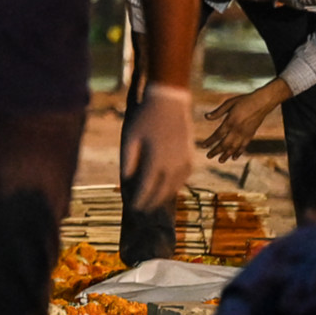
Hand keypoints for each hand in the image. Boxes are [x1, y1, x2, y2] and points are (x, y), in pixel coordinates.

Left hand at [122, 82, 192, 211]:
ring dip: (163, 197)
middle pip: (161, 192)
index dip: (139, 200)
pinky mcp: (190, 157)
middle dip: (151, 203)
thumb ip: (128, 163)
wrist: (170, 101)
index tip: (132, 209)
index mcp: (156, 162)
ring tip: (152, 204)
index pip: (146, 189)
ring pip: (174, 187)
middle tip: (141, 212)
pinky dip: (173, 187)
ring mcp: (185, 162)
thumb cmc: (144, 118)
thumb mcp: (129, 139)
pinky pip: (182, 178)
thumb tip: (125, 182)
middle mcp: (173, 165)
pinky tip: (166, 189)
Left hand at [199, 81, 287, 162]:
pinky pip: (244, 146)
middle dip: (216, 151)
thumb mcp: (229, 103)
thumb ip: (218, 112)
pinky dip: (239, 152)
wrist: (263, 102)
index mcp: (230, 121)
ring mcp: (245, 133)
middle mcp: (237, 130)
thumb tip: (206, 117)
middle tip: (208, 156)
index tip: (203, 146)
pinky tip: (234, 158)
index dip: (210, 141)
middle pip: (225, 144)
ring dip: (227, 155)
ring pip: (235, 147)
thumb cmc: (244, 100)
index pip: (218, 134)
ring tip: (220, 161)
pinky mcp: (252, 134)